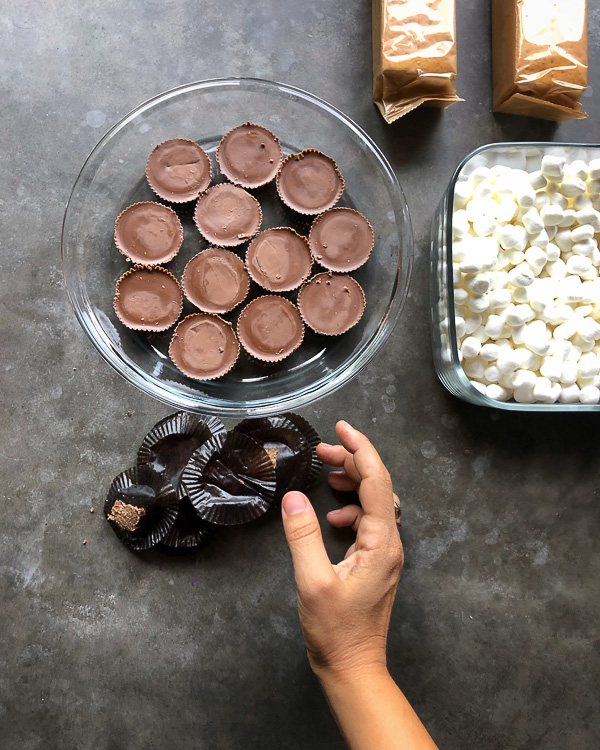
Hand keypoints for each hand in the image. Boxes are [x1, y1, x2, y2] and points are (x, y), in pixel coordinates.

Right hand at [281, 420, 402, 680]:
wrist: (354, 668)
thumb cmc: (335, 631)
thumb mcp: (312, 582)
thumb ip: (303, 537)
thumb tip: (293, 498)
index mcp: (381, 543)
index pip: (377, 482)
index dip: (361, 449)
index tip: (342, 426)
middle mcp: (390, 543)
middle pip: (378, 486)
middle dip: (353, 461)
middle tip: (323, 448)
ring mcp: (385, 553)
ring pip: (374, 502)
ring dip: (352, 482)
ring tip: (325, 472)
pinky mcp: (376, 562)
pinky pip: (368, 521)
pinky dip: (350, 508)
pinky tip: (332, 516)